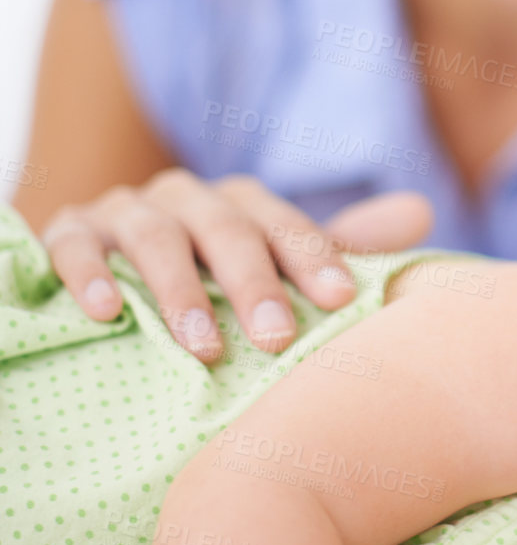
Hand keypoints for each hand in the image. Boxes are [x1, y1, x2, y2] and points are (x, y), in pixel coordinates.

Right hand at [39, 172, 433, 361]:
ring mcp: (120, 212)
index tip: (341, 302)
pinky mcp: (66, 232)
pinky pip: (72, 245)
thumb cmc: (202, 279)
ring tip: (202, 347)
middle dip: (252, 283)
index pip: (282, 223)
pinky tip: (105, 314)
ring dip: (178, 291)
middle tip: (276, 340)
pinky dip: (89, 274)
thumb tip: (421, 211)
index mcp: (237, 204)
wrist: (101, 273)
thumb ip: (333, 246)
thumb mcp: (266, 265)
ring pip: (153, 236)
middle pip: (224, 227)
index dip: (312, 257)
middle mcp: (183, 198)